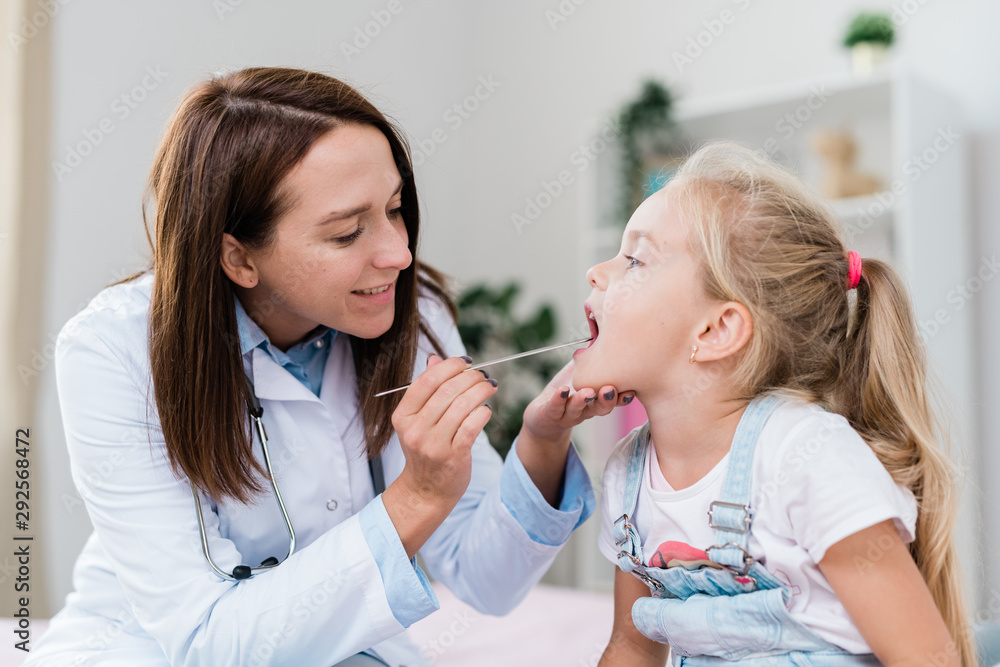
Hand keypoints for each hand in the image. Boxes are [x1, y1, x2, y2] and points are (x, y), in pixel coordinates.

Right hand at [382, 354, 497, 557]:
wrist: (426, 490)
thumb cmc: (425, 450)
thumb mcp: (417, 421)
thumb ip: (425, 390)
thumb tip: (435, 358)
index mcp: (403, 416)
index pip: (427, 381)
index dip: (450, 366)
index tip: (466, 362)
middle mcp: (415, 430)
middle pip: (447, 391)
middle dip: (470, 377)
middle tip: (483, 374)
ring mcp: (433, 445)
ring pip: (461, 406)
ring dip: (481, 391)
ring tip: (490, 386)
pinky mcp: (453, 457)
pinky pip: (471, 426)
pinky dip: (482, 413)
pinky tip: (487, 409)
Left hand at [517, 359, 633, 506]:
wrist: (544, 416)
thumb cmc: (567, 391)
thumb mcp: (582, 374)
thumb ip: (594, 359)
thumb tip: (605, 335)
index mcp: (597, 401)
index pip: (614, 401)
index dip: (623, 398)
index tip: (631, 391)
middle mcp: (586, 410)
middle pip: (599, 408)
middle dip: (606, 400)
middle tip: (609, 389)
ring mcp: (568, 414)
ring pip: (577, 409)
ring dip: (582, 400)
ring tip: (587, 392)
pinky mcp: (550, 414)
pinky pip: (555, 407)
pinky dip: (559, 399)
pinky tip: (562, 390)